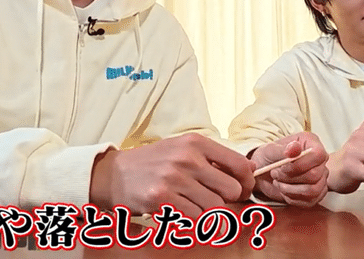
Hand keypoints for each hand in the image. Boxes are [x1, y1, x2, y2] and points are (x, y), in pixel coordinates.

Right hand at [89, 133, 254, 217]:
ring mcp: (174, 178)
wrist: (114, 174)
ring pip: (215, 208)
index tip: (242, 189)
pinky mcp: (162, 199)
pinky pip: (194, 218)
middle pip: (230, 190)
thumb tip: (249, 170)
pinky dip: (194, 221)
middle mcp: (187, 158)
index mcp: (195, 142)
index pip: (239, 164)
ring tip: (197, 207)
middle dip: (228, 200)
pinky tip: (184, 213)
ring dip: (210, 213)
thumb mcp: (183, 148)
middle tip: (218, 201)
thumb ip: (214, 158)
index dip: (246, 181)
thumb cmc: (154, 162)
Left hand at [250, 132, 328, 206]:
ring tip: (278, 182)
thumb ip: (283, 149)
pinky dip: (292, 197)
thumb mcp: (270, 150)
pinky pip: (310, 201)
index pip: (318, 155)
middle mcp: (319, 160)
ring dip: (290, 189)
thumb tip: (295, 148)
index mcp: (311, 143)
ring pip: (313, 190)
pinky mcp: (316, 193)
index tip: (282, 167)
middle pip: (315, 175)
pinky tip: (283, 189)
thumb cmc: (268, 157)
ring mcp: (320, 177)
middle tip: (275, 173)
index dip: (300, 164)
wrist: (263, 172)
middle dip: (290, 178)